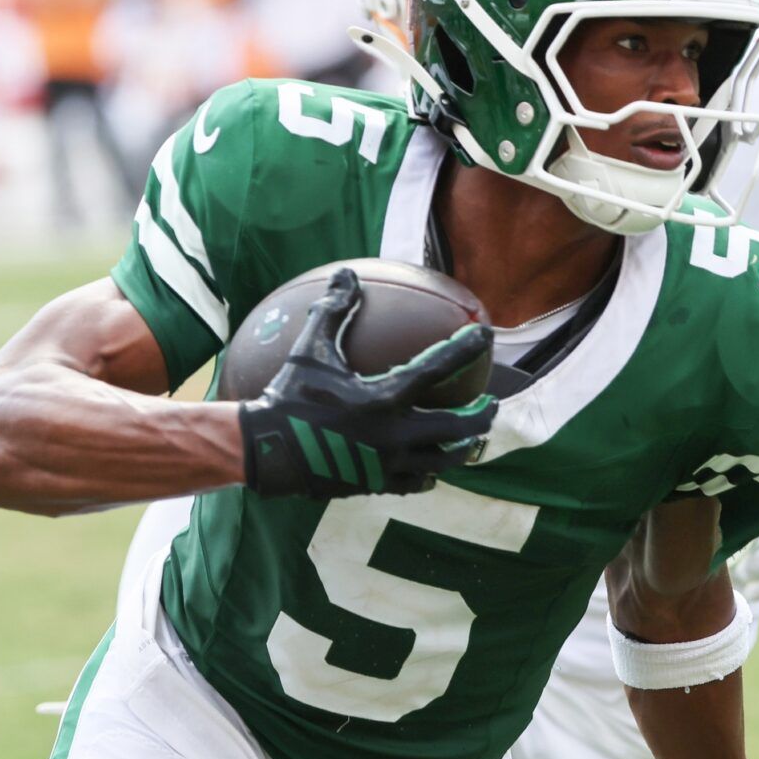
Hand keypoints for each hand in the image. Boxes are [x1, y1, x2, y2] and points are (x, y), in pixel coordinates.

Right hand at [238, 268, 496, 497]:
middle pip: (456, 430)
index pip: (436, 368)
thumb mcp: (308, 351)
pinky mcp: (376, 485)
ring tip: (473, 441)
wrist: (266, 453)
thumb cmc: (288, 397)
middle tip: (492, 404)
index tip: (484, 333)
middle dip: (481, 417)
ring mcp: (387, 465)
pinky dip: (429, 474)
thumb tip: (346, 273)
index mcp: (382, 399)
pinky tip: (432, 470)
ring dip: (462, 449)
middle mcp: (392, 436)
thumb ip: (332, 312)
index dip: (465, 348)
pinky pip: (415, 483)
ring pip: (442, 462)